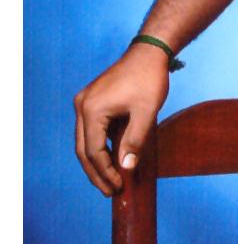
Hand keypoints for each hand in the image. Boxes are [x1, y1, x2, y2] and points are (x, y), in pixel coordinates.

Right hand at [73, 43, 169, 195]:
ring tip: (111, 180)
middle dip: (96, 173)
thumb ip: (135, 141)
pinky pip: (91, 129)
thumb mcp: (146, 112)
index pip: (94, 152)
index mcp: (92, 110)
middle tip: (110, 192)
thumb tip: (126, 168)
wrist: (150, 51)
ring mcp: (85, 101)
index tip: (119, 187)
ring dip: (97, 161)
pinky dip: (100, 146)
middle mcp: (82, 106)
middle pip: (83, 149)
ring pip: (85, 141)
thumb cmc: (150, 79)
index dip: (105, 173)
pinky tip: (112, 158)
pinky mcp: (92, 99)